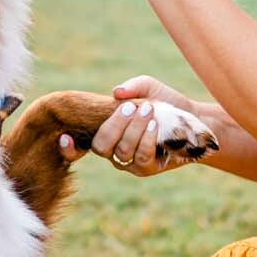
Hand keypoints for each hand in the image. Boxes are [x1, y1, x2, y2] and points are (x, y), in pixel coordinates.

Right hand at [57, 78, 220, 177]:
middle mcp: (113, 150)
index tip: (64, 138)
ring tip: (148, 110)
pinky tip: (155, 124)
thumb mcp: (149, 88)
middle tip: (130, 108)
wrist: (192, 120)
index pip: (78, 146)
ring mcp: (129, 162)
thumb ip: (133, 86)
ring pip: (121, 151)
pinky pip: (141, 157)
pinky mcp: (146, 169)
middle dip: (113, 125)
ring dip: (134, 129)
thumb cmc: (164, 103)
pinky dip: (147, 138)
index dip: (68, 149)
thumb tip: (116, 93)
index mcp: (106, 132)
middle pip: (100, 146)